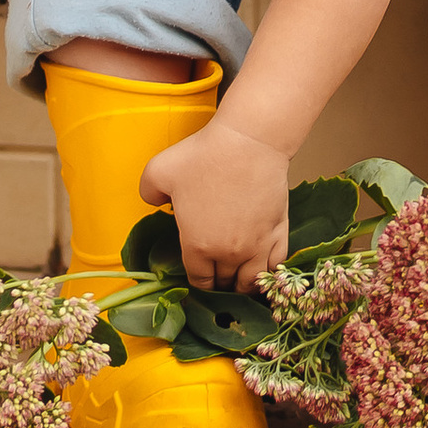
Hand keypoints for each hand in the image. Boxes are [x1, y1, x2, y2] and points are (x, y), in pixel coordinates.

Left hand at [142, 115, 290, 292]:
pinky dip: (269, 275)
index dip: (200, 281)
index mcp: (197, 246)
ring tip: (241, 278)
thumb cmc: (205, 155)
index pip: (199, 280)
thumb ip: (149, 193)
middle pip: (225, 284)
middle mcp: (228, 254)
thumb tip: (155, 204)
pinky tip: (265, 270)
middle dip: (220, 283)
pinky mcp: (278, 234)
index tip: (201, 276)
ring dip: (244, 285)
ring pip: (251, 284)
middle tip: (220, 276)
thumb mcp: (159, 171)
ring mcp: (256, 247)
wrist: (248, 142)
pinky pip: (275, 268)